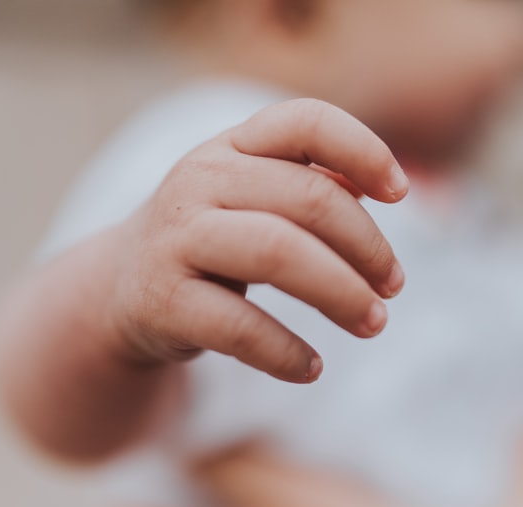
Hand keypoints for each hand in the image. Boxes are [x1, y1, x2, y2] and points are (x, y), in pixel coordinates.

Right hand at [105, 98, 408, 383]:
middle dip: (367, 247)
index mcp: (232, 146)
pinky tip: (311, 368)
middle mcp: (200, 180)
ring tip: (373, 323)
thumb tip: (385, 188)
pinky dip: (286, 352)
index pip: (305, 122)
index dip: (363, 150)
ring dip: (340, 293)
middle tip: (393, 287)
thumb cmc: (212, 238)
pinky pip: (239, 326)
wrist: (121, 289)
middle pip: (307, 198)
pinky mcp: (163, 300)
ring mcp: (177, 238)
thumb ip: (312, 184)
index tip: (401, 195)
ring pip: (278, 253)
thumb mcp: (254, 199)